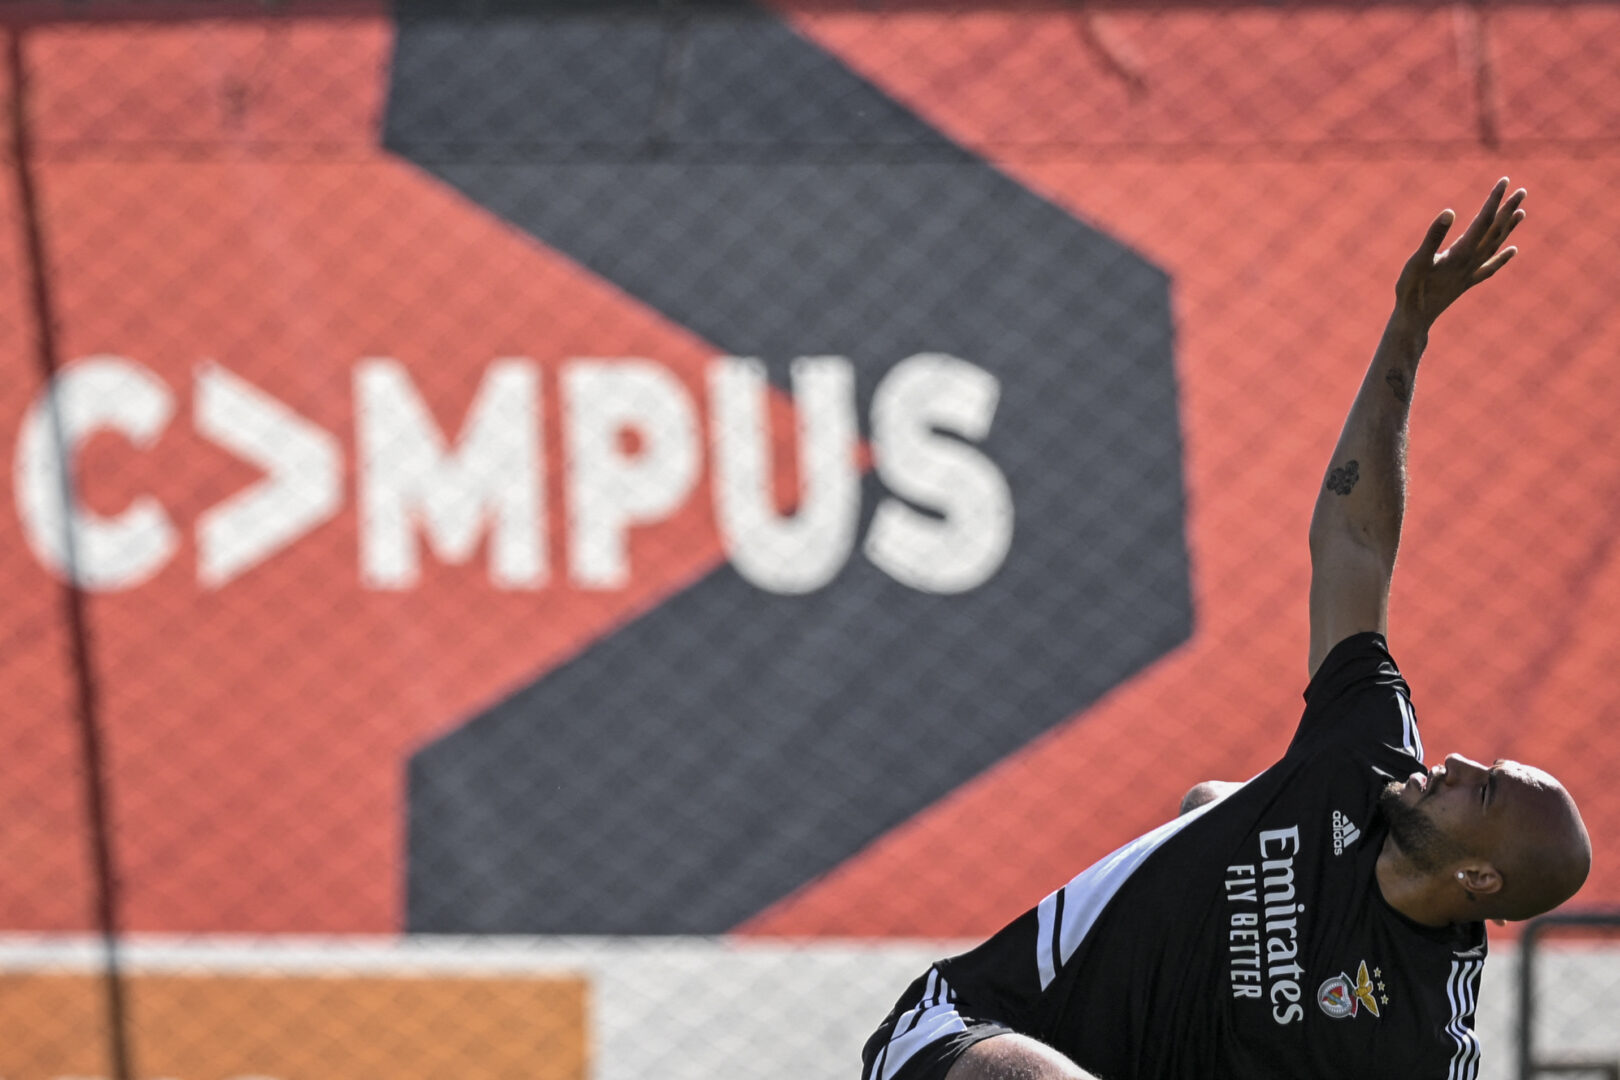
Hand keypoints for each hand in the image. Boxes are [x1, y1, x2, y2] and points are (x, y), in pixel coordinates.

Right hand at [1395, 177, 1525, 327]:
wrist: (1414, 319)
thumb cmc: (1412, 289)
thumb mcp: (1418, 260)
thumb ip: (1434, 235)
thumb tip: (1450, 211)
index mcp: (1462, 252)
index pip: (1483, 220)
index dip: (1494, 200)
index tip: (1505, 181)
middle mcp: (1472, 261)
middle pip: (1495, 231)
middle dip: (1508, 210)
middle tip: (1522, 191)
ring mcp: (1471, 272)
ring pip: (1496, 246)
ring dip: (1509, 228)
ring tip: (1521, 212)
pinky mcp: (1466, 283)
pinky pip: (1491, 267)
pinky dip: (1503, 257)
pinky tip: (1513, 250)